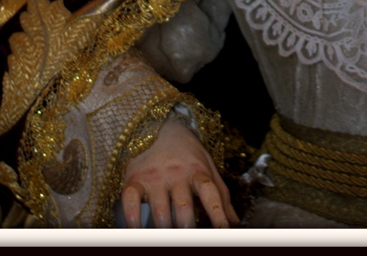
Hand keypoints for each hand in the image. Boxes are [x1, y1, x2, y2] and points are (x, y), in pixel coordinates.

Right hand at [119, 116, 238, 227]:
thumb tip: (235, 224)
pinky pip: (131, 202)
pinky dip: (133, 219)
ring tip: (167, 239)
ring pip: (160, 210)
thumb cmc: (189, 156)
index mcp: (199, 172)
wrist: (162, 128)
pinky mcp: (134, 179)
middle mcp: (178, 174)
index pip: (211, 195)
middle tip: (188, 238)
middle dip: (187, 226)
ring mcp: (155, 177)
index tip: (222, 231)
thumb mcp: (209, 170)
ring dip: (164, 228)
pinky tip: (137, 230)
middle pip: (184, 206)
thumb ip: (221, 197)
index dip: (218, 214)